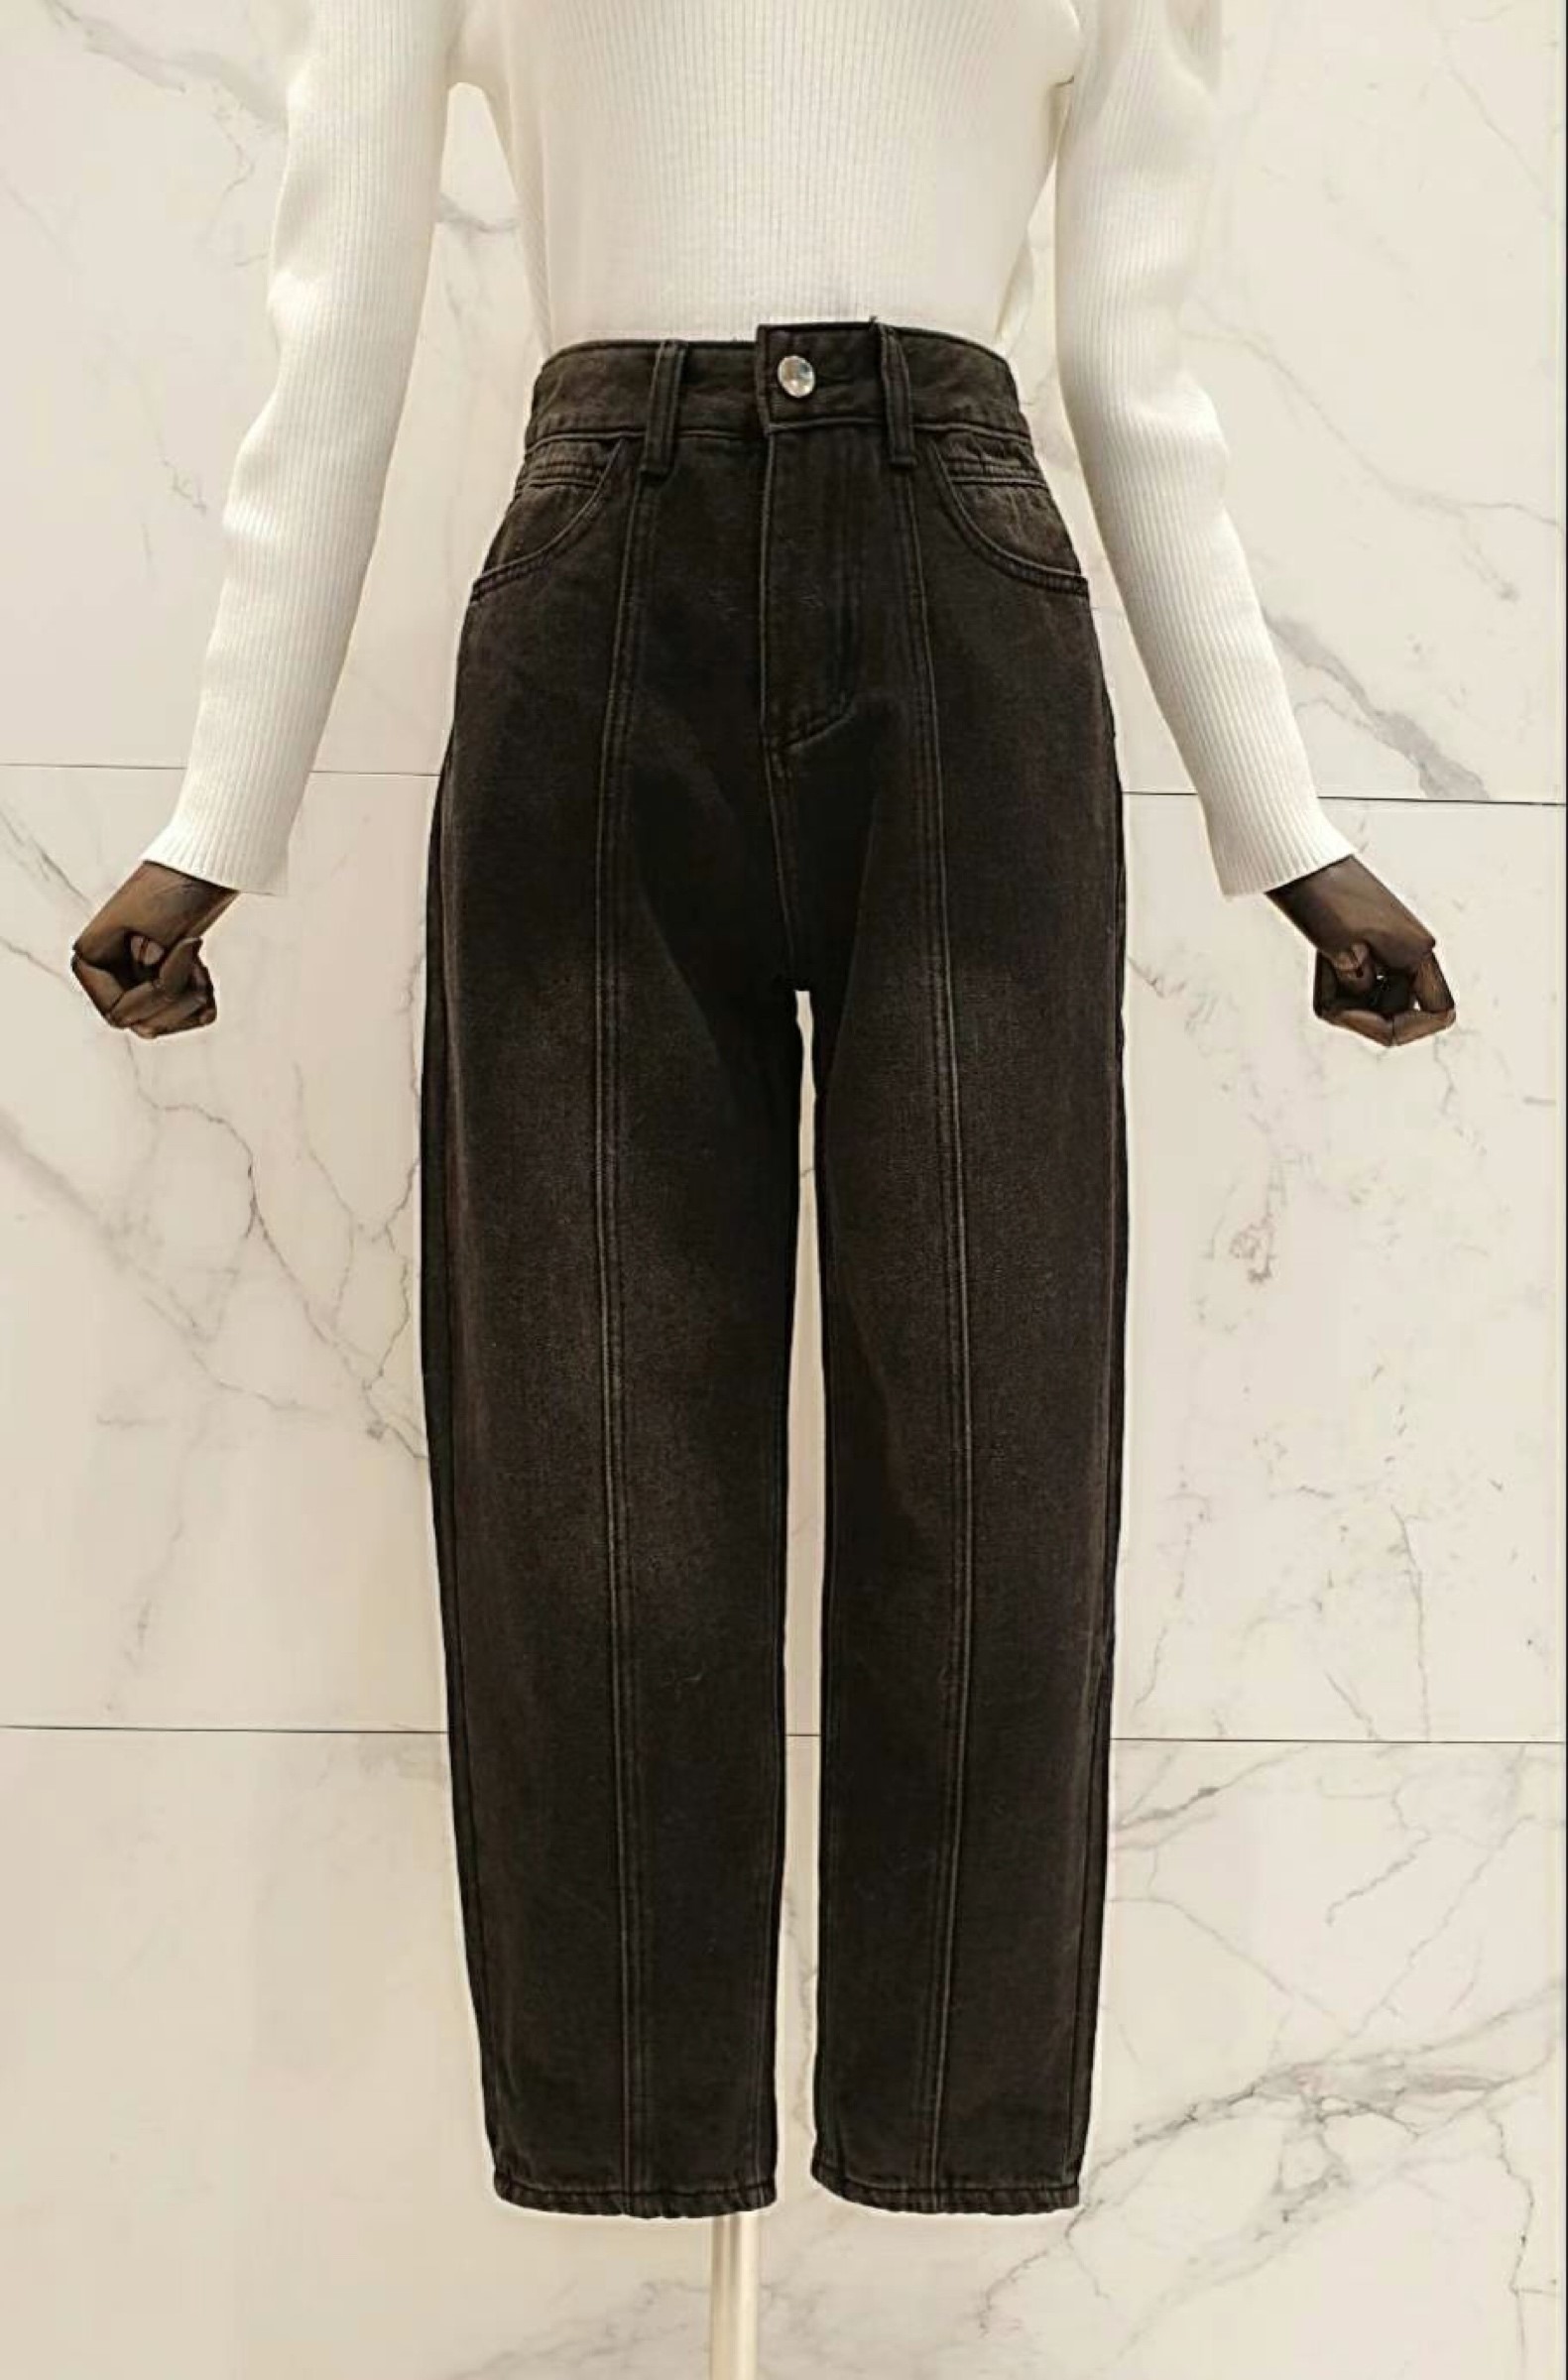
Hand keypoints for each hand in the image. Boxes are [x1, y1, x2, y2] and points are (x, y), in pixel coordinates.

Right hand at [70, 861, 239, 1037]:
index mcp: (90, 963)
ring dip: (191, 995)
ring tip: (195, 953)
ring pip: (166, 1023)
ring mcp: (135, 983)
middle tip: (192, 948)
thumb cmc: (174, 890)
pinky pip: (187, 1016)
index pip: (121, 1014)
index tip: (185, 947)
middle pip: (145, 1024)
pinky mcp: (164, 984)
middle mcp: (108, 977)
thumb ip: (144, 987)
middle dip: (178, 995)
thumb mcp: (153, 939)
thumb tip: (147, 1030)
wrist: (206, 867)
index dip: (158, 993)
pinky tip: (202, 967)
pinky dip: (203, 996)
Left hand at [1266, 855, 1455, 1045]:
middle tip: (1332, 977)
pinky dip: (1334, 984)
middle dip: (1357, 1010)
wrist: (1298, 860)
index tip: (1362, 1019)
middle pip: (1395, 1013)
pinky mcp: (1365, 948)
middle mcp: (1410, 953)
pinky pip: (1354, 987)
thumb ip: (1360, 984)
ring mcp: (1388, 951)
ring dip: (1342, 996)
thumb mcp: (1340, 948)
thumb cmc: (1321, 895)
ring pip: (1371, 1002)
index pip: (1439, 1013)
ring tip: (1326, 960)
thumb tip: (1364, 994)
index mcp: (1417, 951)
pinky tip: (1323, 956)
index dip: (1403, 1030)